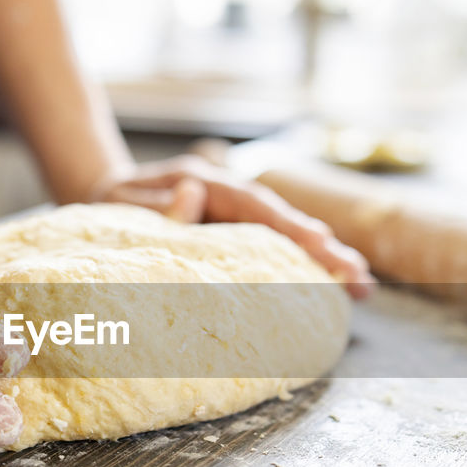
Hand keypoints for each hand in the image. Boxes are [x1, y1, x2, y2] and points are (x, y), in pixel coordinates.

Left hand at [92, 156, 374, 297]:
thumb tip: (194, 198)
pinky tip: (331, 281)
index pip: (255, 207)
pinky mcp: (235, 226)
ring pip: (286, 232)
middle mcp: (228, 193)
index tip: (323, 248)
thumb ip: (157, 203)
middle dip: (324, 248)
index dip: (291, 229)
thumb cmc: (112, 204)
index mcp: (204, 183)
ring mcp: (234, 209)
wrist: (105, 191)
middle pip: (283, 220)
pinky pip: (275, 242)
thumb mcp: (122, 202)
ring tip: (361, 283)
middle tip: (360, 278)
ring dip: (324, 256)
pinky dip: (303, 259)